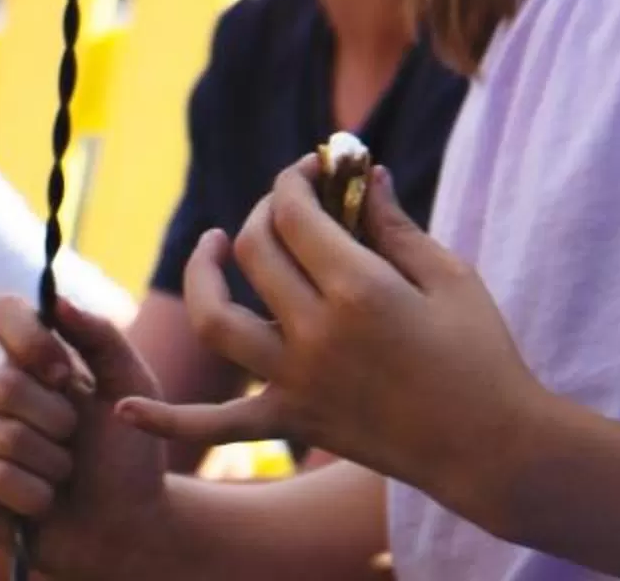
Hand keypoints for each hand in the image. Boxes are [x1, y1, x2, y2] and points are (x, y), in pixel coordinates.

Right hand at [0, 290, 174, 579]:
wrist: (128, 526)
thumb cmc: (128, 454)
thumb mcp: (133, 388)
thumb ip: (102, 337)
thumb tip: (59, 301)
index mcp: (32, 360)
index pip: (3, 312)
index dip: (28, 337)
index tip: (65, 373)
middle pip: (2, 384)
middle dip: (56, 420)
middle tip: (74, 439)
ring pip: (2, 436)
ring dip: (52, 463)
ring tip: (64, 474)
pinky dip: (34, 495)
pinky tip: (45, 502)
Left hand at [117, 160, 542, 503]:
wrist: (494, 449)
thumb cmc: (482, 355)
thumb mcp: (450, 276)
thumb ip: (395, 224)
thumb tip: (363, 173)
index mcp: (359, 288)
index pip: (295, 211)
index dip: (295, 178)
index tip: (309, 169)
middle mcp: (316, 333)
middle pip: (254, 250)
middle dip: (264, 211)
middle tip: (284, 205)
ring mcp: (297, 382)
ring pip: (217, 320)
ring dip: (202, 275)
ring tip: (213, 245)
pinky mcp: (294, 424)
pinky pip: (219, 425)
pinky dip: (169, 421)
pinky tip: (125, 412)